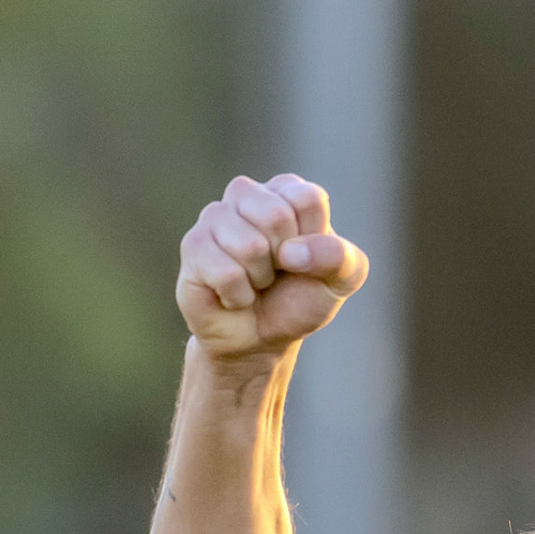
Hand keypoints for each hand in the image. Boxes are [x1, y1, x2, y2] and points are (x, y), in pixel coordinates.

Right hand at [175, 174, 369, 361]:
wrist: (261, 340)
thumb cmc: (299, 301)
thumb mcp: (340, 280)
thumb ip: (341, 257)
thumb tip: (292, 252)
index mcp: (286, 192)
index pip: (308, 200)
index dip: (313, 241)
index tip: (303, 258)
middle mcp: (247, 195)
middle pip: (277, 215)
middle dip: (284, 260)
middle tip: (276, 272)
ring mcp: (215, 217)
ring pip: (251, 246)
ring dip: (260, 278)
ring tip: (254, 282)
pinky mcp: (192, 246)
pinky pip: (226, 272)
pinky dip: (238, 295)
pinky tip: (233, 295)